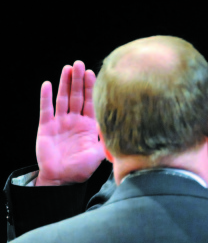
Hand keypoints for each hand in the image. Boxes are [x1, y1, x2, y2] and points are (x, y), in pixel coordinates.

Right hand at [35, 61, 105, 185]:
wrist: (64, 179)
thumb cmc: (83, 167)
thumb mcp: (100, 152)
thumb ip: (109, 139)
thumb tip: (127, 129)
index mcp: (88, 125)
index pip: (91, 102)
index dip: (91, 88)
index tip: (94, 72)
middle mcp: (75, 121)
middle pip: (77, 96)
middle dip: (78, 80)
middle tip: (80, 63)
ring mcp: (60, 122)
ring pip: (62, 99)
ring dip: (64, 83)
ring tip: (67, 68)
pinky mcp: (46, 127)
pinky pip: (46, 109)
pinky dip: (46, 97)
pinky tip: (47, 84)